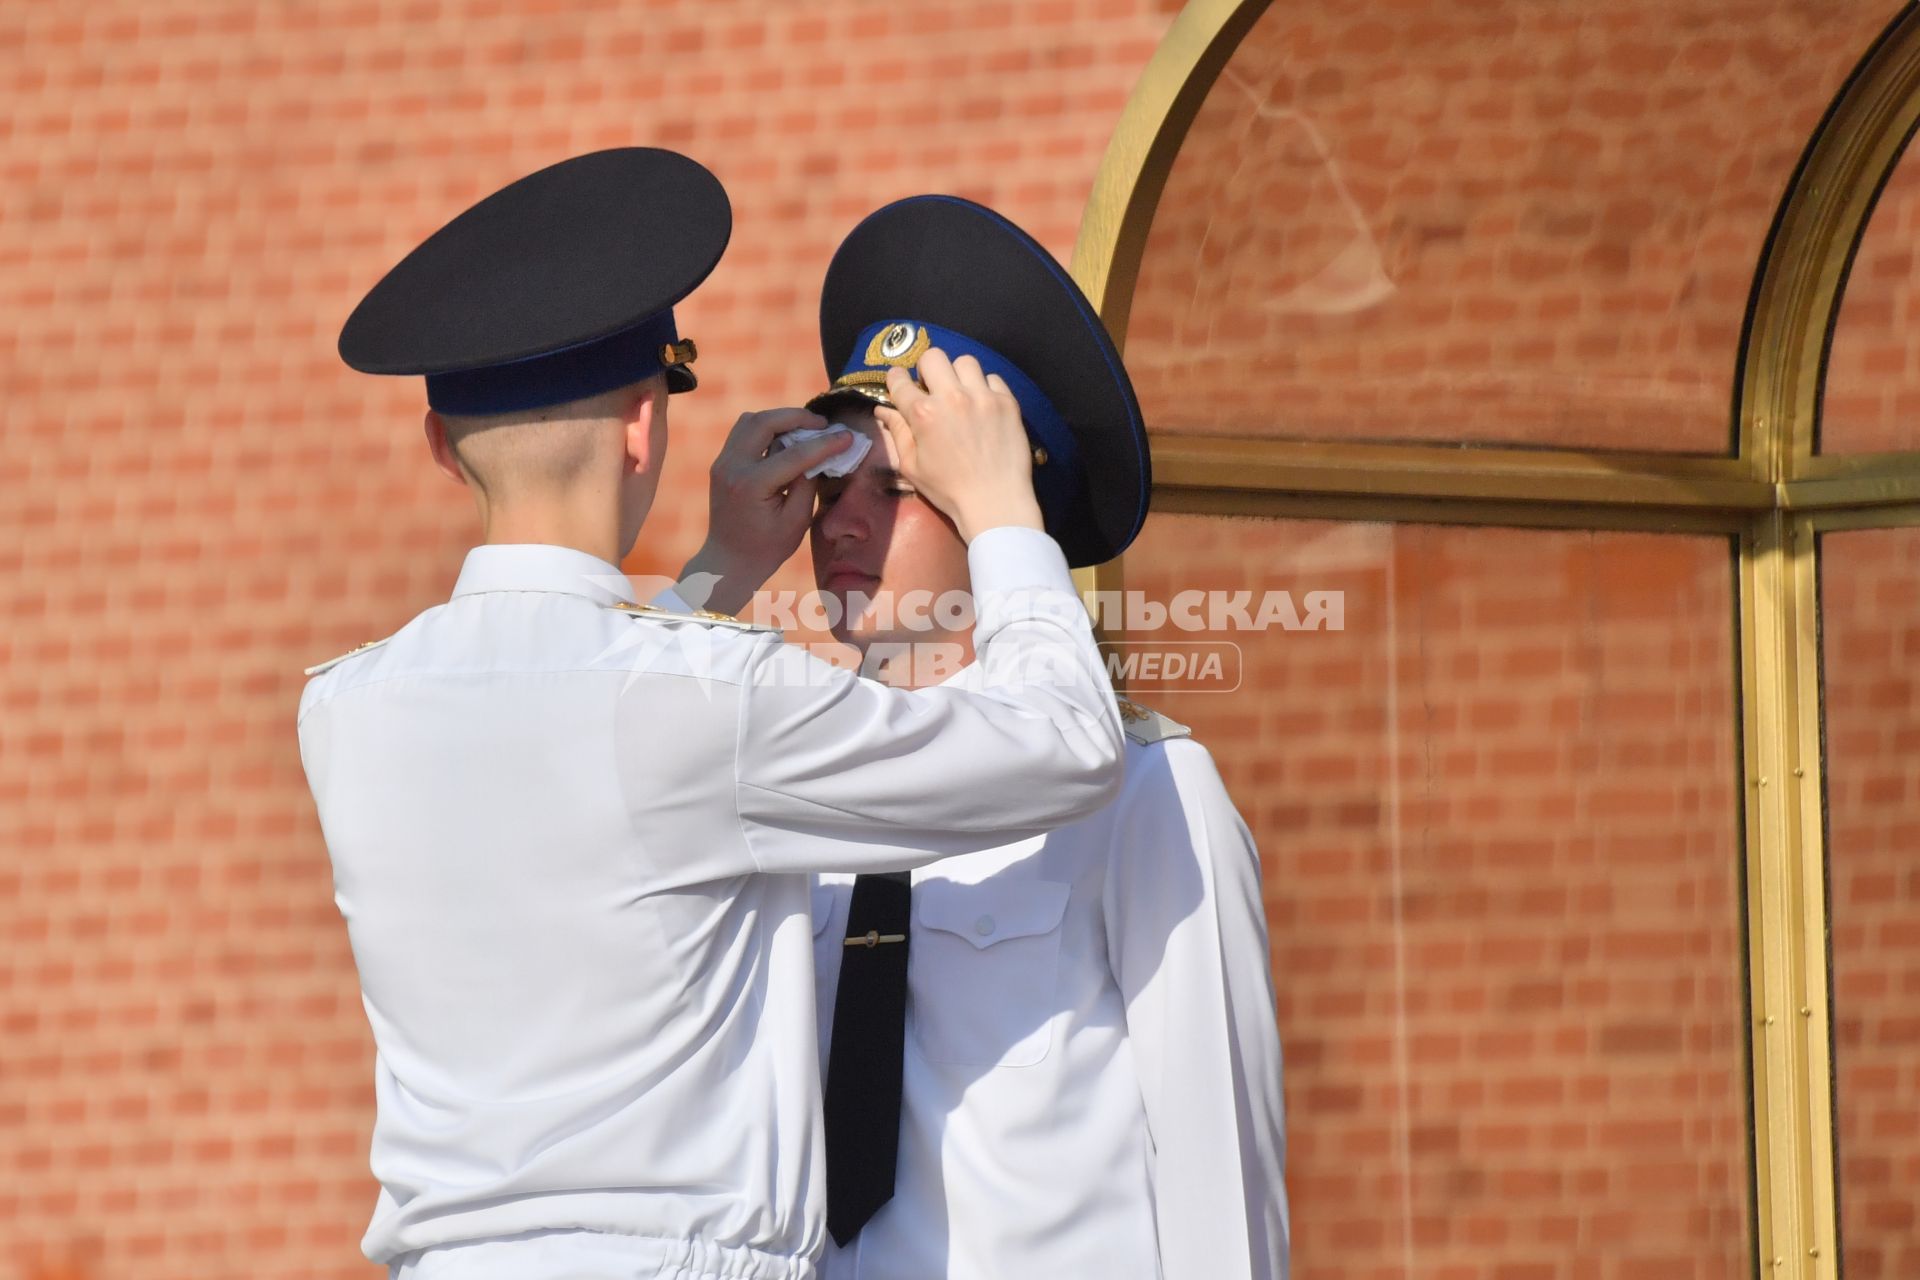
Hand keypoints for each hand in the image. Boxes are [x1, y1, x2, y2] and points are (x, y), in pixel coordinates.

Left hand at [678, 407, 852, 613]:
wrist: (729, 560)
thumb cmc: (767, 548)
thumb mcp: (796, 520)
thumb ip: (808, 482)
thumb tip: (820, 452)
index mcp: (751, 485)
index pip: (795, 454)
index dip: (825, 443)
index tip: (847, 436)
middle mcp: (732, 467)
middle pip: (765, 422)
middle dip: (798, 417)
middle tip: (823, 425)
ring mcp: (723, 462)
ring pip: (751, 420)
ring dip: (781, 419)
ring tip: (806, 429)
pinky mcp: (722, 462)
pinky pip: (744, 431)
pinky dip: (767, 428)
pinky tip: (786, 438)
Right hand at [875, 349, 1043, 542]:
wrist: (996, 501)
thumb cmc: (949, 490)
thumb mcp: (912, 466)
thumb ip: (898, 432)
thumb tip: (882, 410)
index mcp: (923, 414)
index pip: (899, 380)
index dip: (896, 380)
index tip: (900, 385)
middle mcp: (952, 397)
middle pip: (933, 357)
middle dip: (928, 370)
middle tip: (933, 389)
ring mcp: (982, 397)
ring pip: (965, 362)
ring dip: (958, 375)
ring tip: (962, 395)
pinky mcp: (1007, 402)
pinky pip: (993, 378)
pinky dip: (985, 388)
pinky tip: (984, 407)